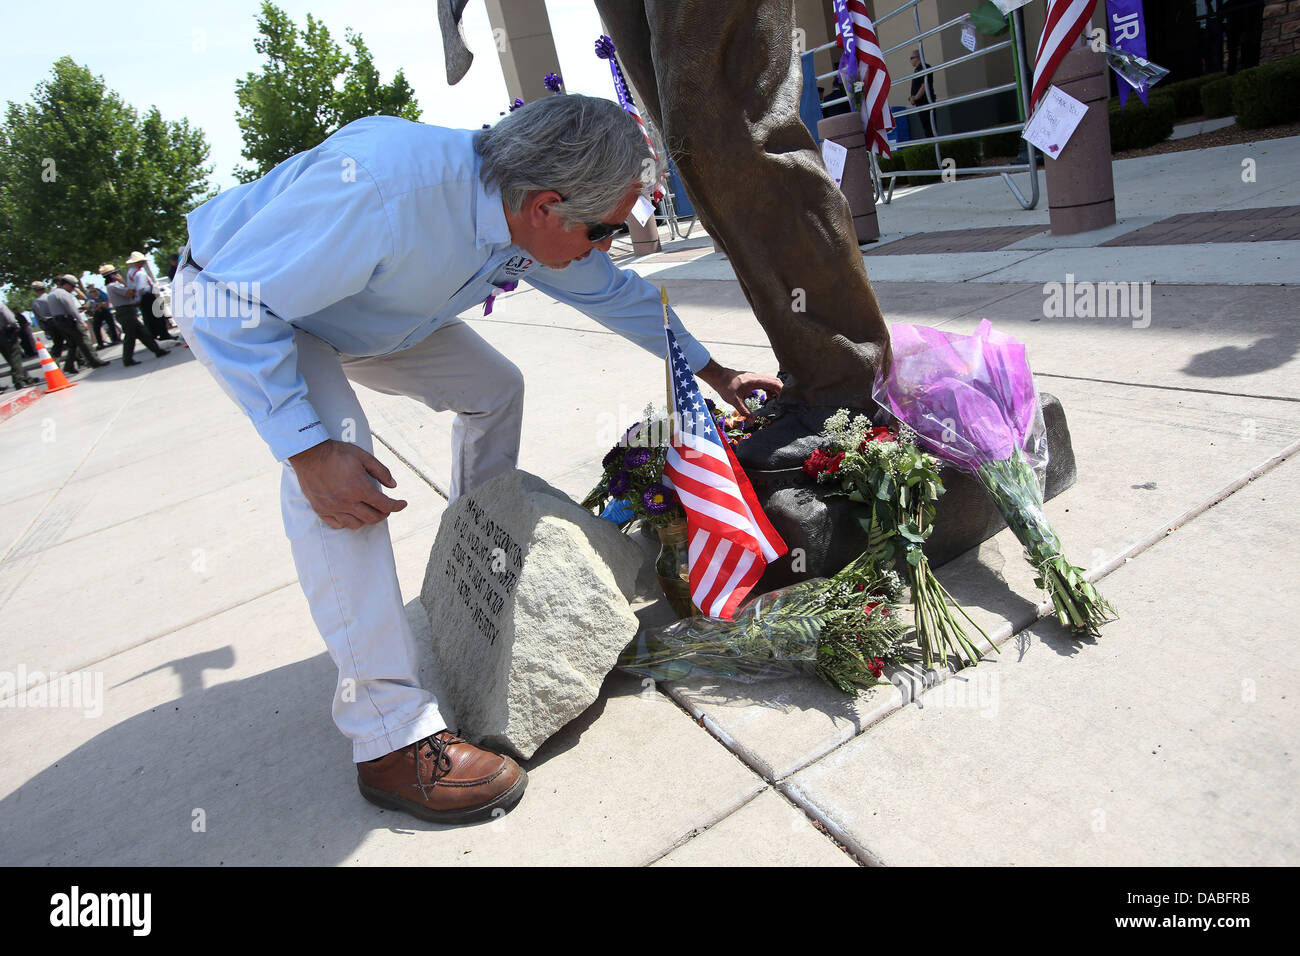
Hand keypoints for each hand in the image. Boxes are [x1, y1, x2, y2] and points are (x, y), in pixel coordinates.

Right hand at [288, 439, 407, 529]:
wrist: (309, 453)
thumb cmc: (337, 453)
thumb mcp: (364, 457)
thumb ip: (381, 471)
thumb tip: (393, 486)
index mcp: (360, 489)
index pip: (385, 505)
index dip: (397, 506)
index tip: (403, 504)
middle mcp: (347, 502)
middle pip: (372, 518)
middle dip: (384, 514)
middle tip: (386, 507)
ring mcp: (333, 508)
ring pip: (356, 524)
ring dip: (366, 519)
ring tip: (369, 511)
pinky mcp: (321, 510)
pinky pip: (338, 524)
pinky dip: (348, 522)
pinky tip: (351, 514)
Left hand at [695, 360, 782, 419]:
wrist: (719, 377)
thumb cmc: (726, 387)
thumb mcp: (735, 401)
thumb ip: (744, 411)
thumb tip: (751, 421)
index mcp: (756, 380)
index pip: (774, 383)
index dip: (782, 391)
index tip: (784, 400)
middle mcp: (758, 377)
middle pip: (775, 381)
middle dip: (781, 391)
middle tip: (783, 402)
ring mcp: (756, 377)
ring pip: (771, 382)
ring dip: (776, 390)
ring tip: (776, 401)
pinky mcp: (754, 379)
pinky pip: (766, 383)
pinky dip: (770, 389)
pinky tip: (768, 397)